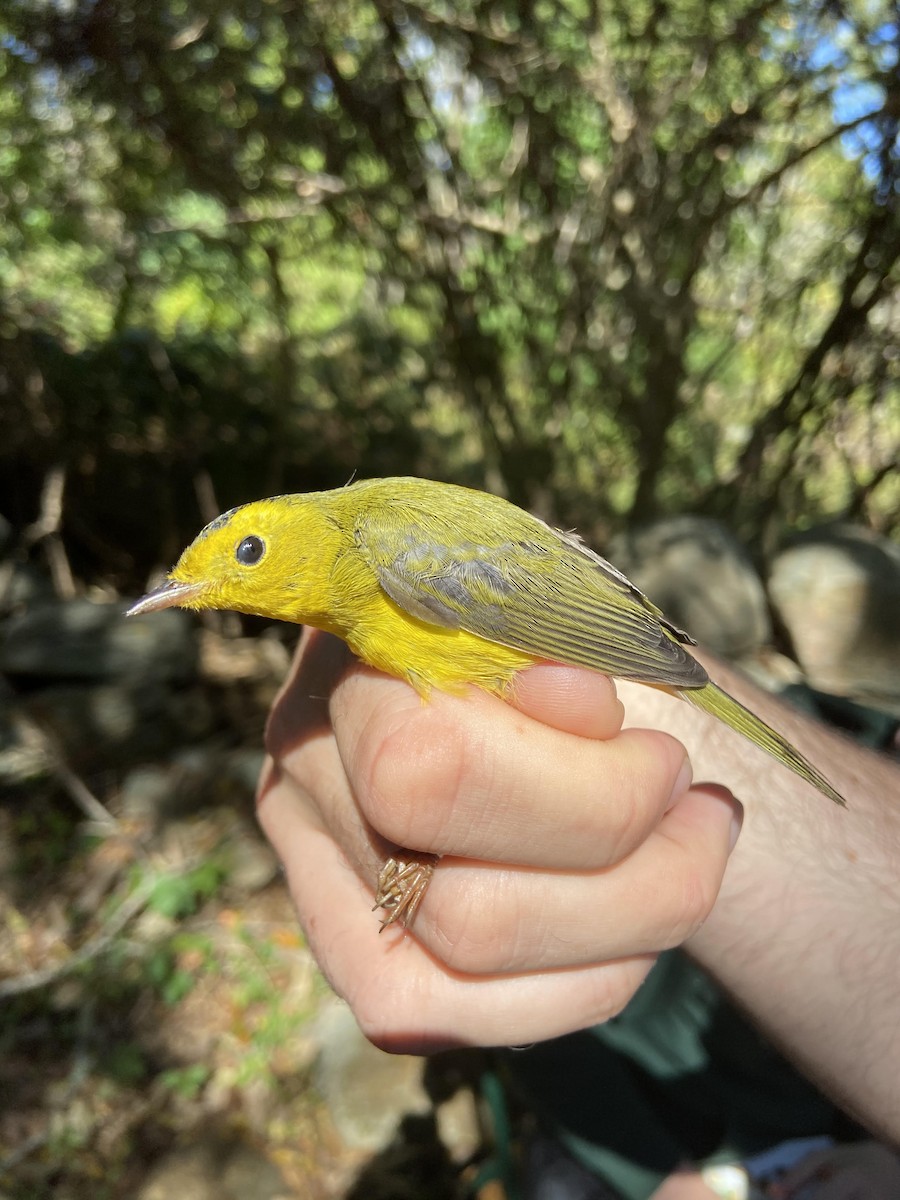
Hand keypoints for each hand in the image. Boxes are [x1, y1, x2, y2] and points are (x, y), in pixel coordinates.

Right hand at [257, 629, 740, 1052]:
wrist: (544, 670)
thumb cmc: (560, 628)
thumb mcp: (584, 607)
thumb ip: (578, 639)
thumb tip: (573, 700)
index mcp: (352, 649)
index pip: (430, 769)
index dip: (580, 793)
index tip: (666, 758)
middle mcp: (304, 762)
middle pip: (457, 908)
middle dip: (633, 884)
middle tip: (703, 817)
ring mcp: (310, 859)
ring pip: (452, 981)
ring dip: (618, 941)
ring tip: (685, 864)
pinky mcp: (345, 937)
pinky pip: (439, 1016)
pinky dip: (570, 989)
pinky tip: (629, 929)